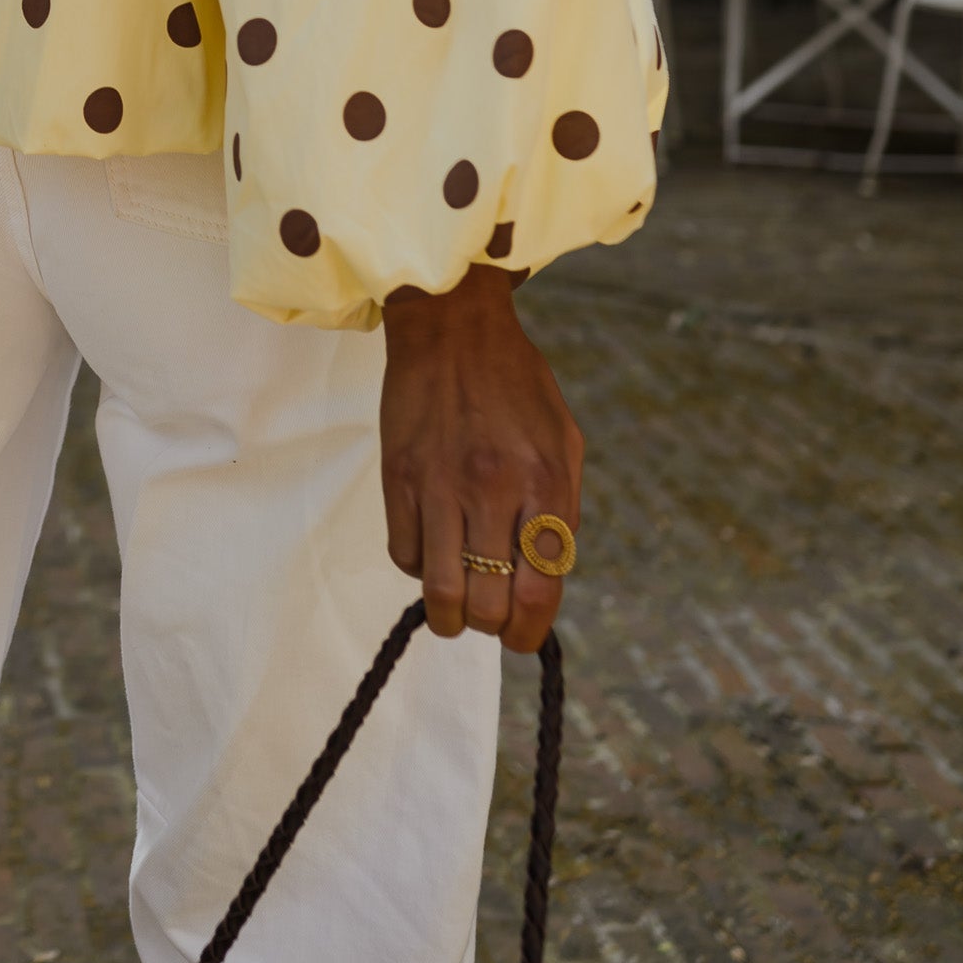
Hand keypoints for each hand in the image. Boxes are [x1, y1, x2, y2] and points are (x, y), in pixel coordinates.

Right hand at [379, 264, 580, 653]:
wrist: (451, 325)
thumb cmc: (516, 384)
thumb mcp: (564, 440)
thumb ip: (561, 510)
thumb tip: (544, 579)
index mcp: (545, 481)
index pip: (539, 590)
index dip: (530, 631)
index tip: (523, 637)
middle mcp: (493, 488)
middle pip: (489, 603)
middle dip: (492, 627)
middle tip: (490, 617)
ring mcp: (440, 484)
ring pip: (440, 591)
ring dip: (451, 616)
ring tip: (457, 607)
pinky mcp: (398, 477)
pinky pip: (404, 555)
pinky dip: (418, 570)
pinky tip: (431, 553)